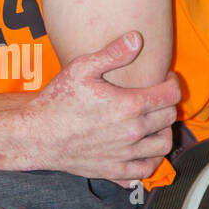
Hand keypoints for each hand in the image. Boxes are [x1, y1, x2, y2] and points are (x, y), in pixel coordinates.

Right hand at [26, 31, 180, 186]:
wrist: (36, 136)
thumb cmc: (57, 100)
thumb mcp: (81, 68)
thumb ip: (113, 54)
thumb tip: (138, 38)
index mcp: (129, 105)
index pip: (171, 94)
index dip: (172, 82)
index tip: (164, 78)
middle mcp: (132, 132)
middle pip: (169, 118)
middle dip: (167, 104)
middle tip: (156, 97)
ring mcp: (125, 154)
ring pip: (164, 145)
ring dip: (164, 131)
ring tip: (153, 122)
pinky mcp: (114, 170)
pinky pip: (146, 169)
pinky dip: (152, 159)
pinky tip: (143, 148)